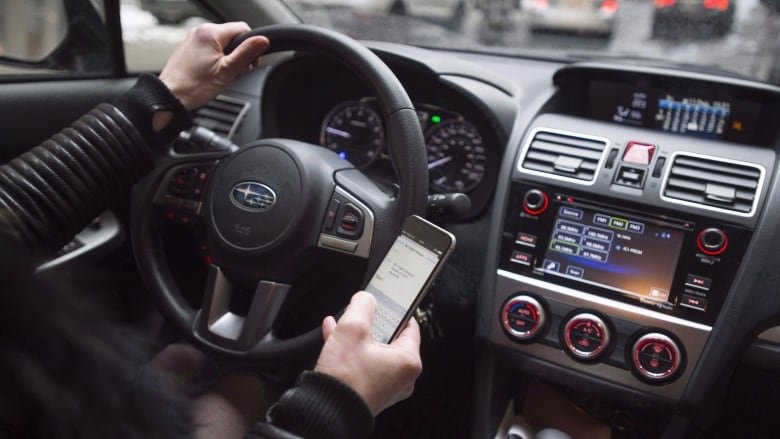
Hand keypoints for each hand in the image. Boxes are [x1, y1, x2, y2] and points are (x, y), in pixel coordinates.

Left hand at [158, 22, 268, 110]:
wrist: (170, 96)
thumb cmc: (194, 86)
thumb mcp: (228, 71)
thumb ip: (247, 53)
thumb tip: (263, 40)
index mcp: (210, 33)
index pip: (243, 29)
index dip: (251, 46)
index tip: (250, 63)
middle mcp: (200, 31)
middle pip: (232, 37)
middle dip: (238, 54)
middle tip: (236, 72)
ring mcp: (192, 39)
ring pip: (221, 43)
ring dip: (228, 58)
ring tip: (222, 75)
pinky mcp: (188, 47)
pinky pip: (209, 48)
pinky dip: (216, 59)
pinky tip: (212, 73)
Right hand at [314, 291, 422, 414]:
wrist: (324, 411)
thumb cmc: (344, 379)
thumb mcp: (352, 328)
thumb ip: (362, 306)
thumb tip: (365, 299)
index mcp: (408, 362)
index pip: (410, 327)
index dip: (397, 310)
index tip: (387, 300)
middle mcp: (402, 378)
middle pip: (391, 339)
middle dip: (372, 323)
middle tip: (363, 311)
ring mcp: (385, 387)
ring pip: (373, 352)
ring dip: (358, 335)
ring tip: (343, 320)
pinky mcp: (368, 393)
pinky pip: (363, 365)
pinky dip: (351, 351)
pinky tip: (334, 335)